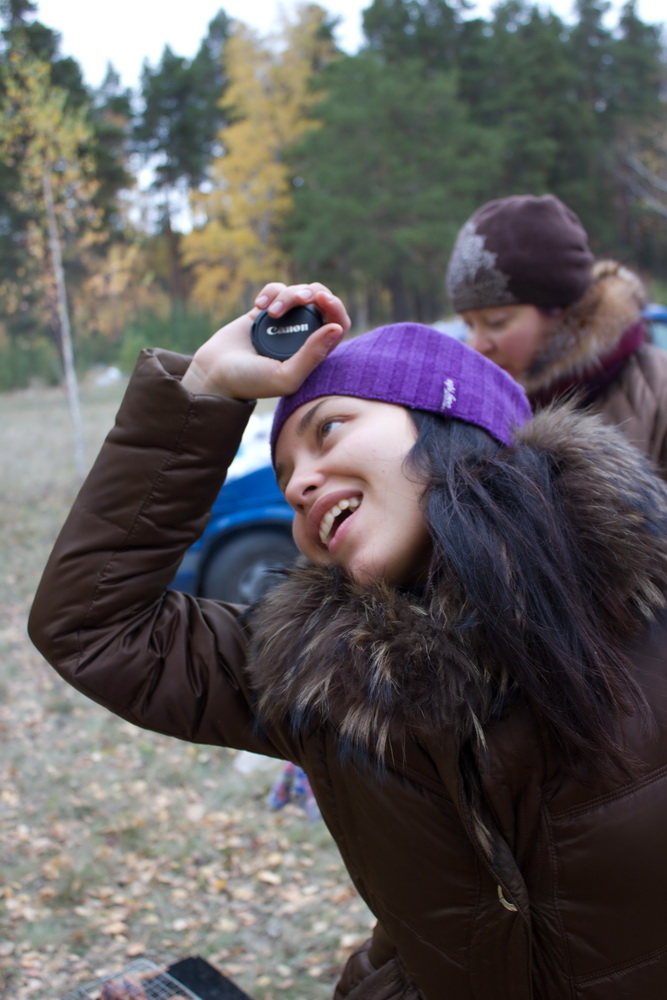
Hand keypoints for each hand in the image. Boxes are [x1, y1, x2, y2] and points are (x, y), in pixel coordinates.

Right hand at [182, 282, 349, 399]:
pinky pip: (277, 290)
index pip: (337, 325)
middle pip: (322, 302)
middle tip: (302, 297)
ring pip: (299, 293)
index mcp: (314, 353)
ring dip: (288, 295)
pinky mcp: (265, 312)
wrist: (214, 374)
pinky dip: (271, 292)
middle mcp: (303, 336)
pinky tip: (258, 305)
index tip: (321, 299)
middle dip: (314, 293)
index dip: (335, 308)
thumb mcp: (285, 376)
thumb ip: (312, 356)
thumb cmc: (251, 382)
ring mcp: (284, 322)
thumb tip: (336, 328)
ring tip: (269, 312)